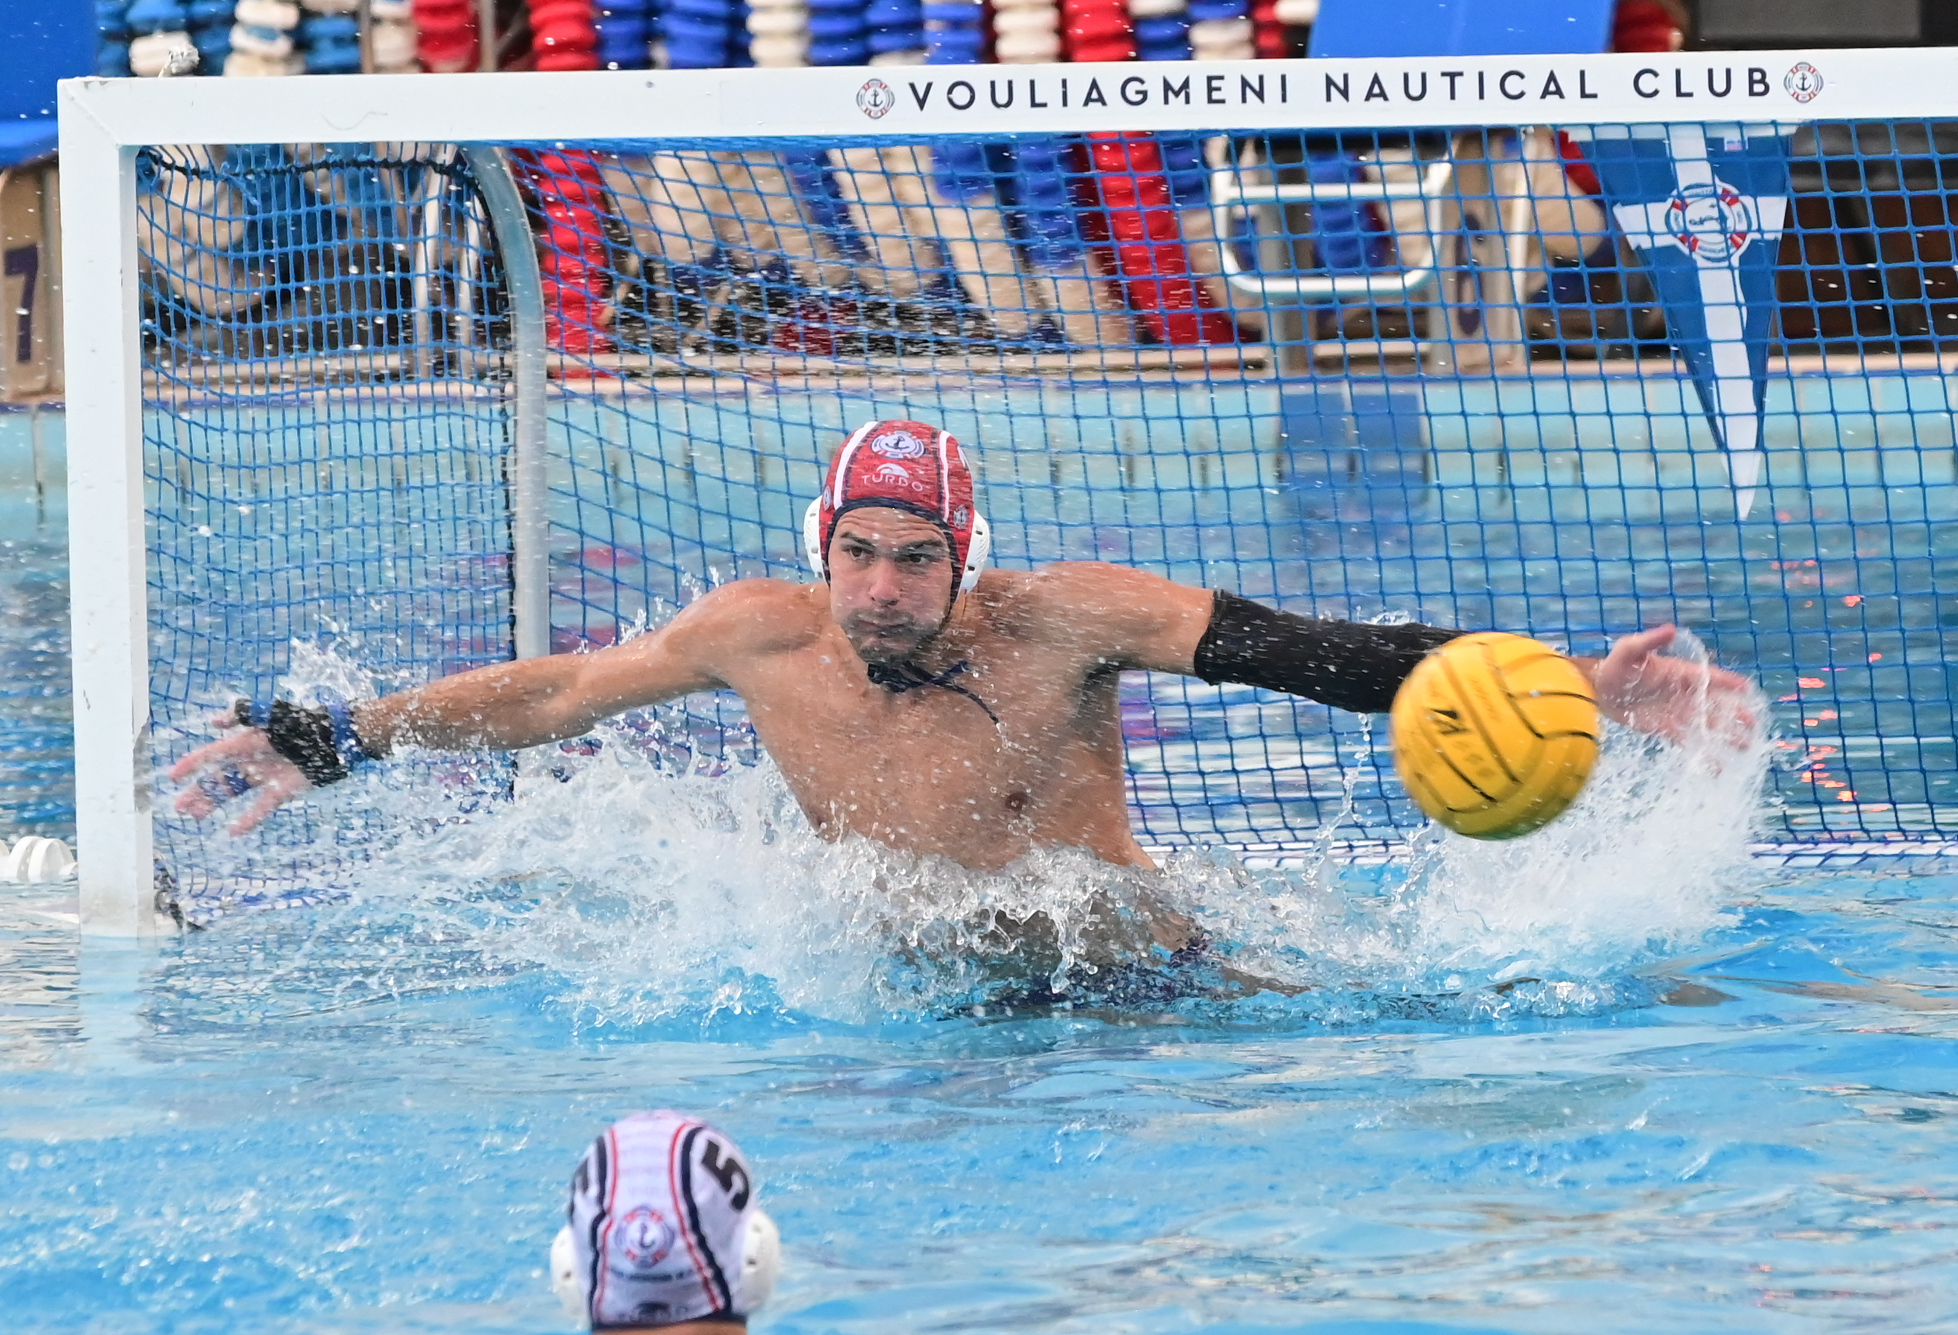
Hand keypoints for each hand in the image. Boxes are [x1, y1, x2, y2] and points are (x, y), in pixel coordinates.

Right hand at [168, 714, 313, 833]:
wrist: (334, 738)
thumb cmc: (303, 723)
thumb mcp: (271, 713)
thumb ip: (243, 714)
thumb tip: (213, 722)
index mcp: (246, 742)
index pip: (212, 755)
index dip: (192, 765)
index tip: (173, 776)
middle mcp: (252, 760)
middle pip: (218, 778)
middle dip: (198, 791)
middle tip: (179, 807)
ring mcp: (266, 776)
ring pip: (233, 792)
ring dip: (213, 803)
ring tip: (195, 816)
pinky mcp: (283, 790)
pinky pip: (261, 808)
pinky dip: (248, 819)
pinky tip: (233, 831)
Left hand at [1589, 624, 1757, 745]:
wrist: (1600, 689)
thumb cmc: (1617, 665)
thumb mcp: (1630, 649)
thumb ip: (1650, 641)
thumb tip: (1671, 630)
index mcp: (1682, 673)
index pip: (1710, 677)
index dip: (1728, 682)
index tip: (1747, 688)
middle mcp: (1686, 694)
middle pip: (1717, 704)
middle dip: (1736, 714)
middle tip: (1754, 725)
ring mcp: (1679, 712)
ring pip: (1708, 726)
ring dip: (1726, 736)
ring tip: (1745, 747)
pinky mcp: (1667, 729)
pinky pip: (1688, 742)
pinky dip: (1702, 754)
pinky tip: (1715, 767)